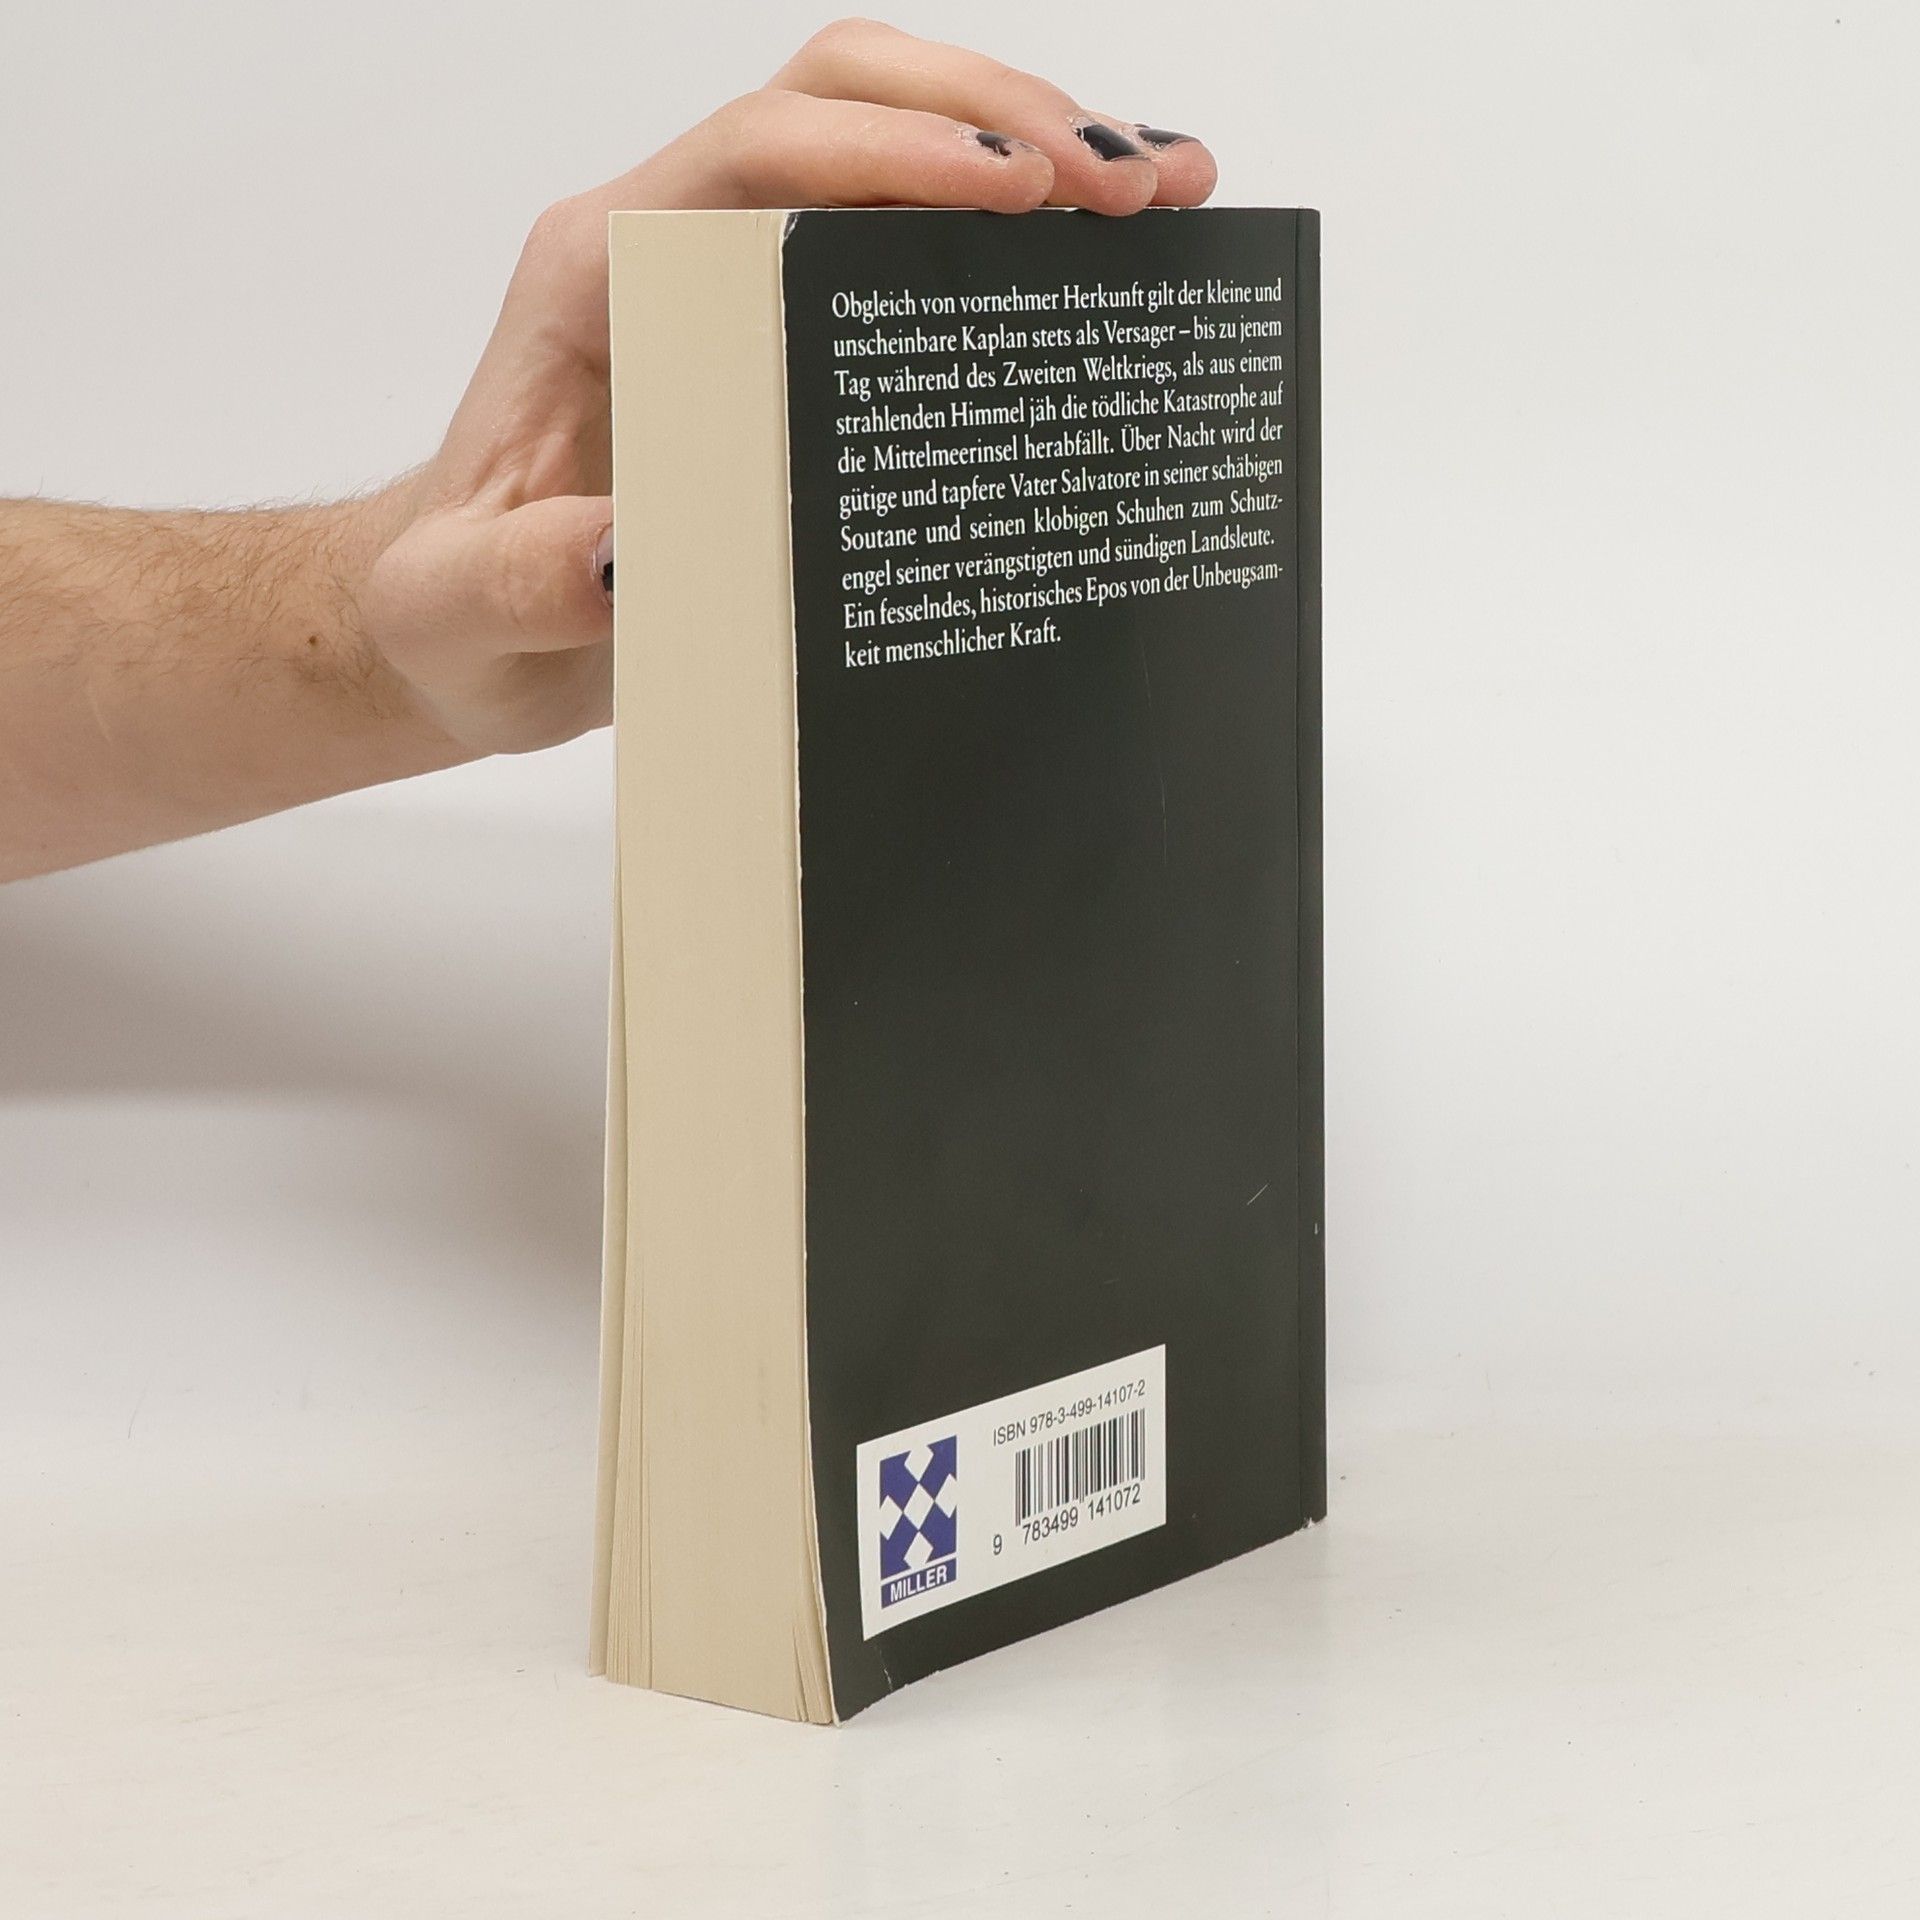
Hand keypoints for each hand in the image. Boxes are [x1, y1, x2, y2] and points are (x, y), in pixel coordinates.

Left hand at [354, 18, 1217, 756]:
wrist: (462, 620)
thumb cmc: (456, 607)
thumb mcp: (461, 614)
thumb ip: (523, 581)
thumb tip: (630, 550)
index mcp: (600, 273)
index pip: (758, 153)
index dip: (892, 151)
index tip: (1016, 190)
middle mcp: (675, 244)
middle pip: (846, 99)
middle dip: (1000, 115)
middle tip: (1134, 183)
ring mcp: (736, 274)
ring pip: (894, 143)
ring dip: (1032, 146)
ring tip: (1165, 188)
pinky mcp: (785, 326)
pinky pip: (909, 239)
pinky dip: (1016, 230)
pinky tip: (1109, 255)